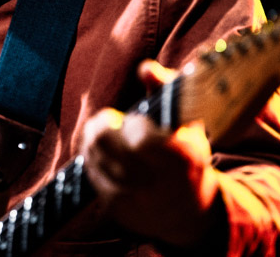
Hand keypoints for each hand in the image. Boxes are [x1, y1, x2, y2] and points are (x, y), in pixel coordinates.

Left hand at [79, 60, 224, 248]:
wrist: (189, 211)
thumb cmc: (187, 155)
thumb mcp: (187, 122)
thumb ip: (165, 90)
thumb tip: (145, 68)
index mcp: (181, 158)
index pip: (141, 138)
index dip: (132, 125)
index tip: (134, 120)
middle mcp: (157, 183)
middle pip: (106, 144)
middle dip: (103, 126)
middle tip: (110, 121)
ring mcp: (135, 199)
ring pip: (93, 157)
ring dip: (94, 140)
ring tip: (107, 135)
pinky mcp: (116, 209)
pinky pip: (91, 175)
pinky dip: (93, 160)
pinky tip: (104, 154)